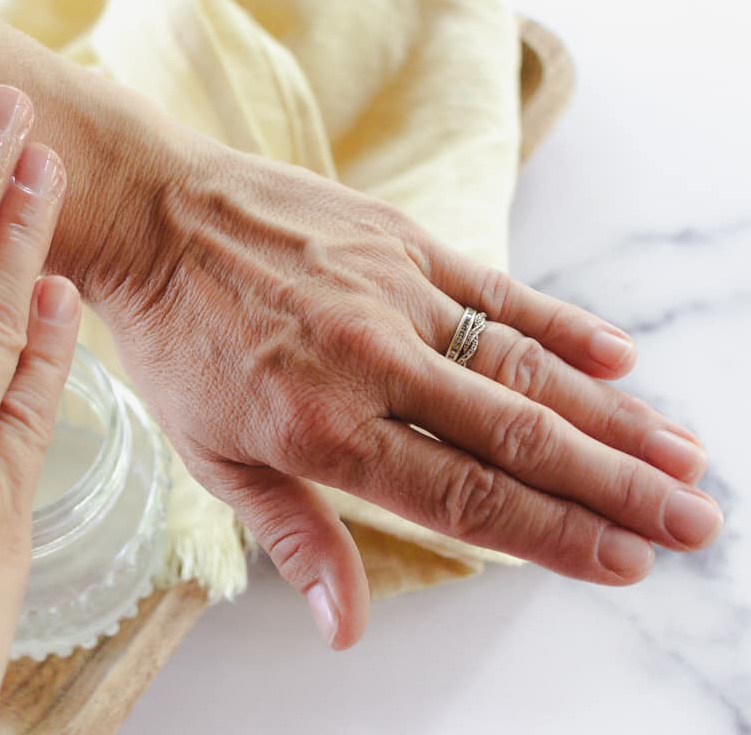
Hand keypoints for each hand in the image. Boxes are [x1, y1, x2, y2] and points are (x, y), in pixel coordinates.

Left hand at [99, 142, 721, 648]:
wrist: (152, 216)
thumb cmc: (176, 345)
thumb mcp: (214, 458)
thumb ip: (296, 538)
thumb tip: (346, 630)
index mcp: (324, 431)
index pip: (466, 499)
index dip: (555, 535)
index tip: (625, 562)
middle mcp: (373, 363)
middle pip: (520, 438)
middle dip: (617, 488)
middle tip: (694, 522)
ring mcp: (394, 294)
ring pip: (526, 366)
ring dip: (612, 414)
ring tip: (681, 454)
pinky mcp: (399, 240)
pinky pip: (498, 289)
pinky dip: (562, 326)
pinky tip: (620, 357)